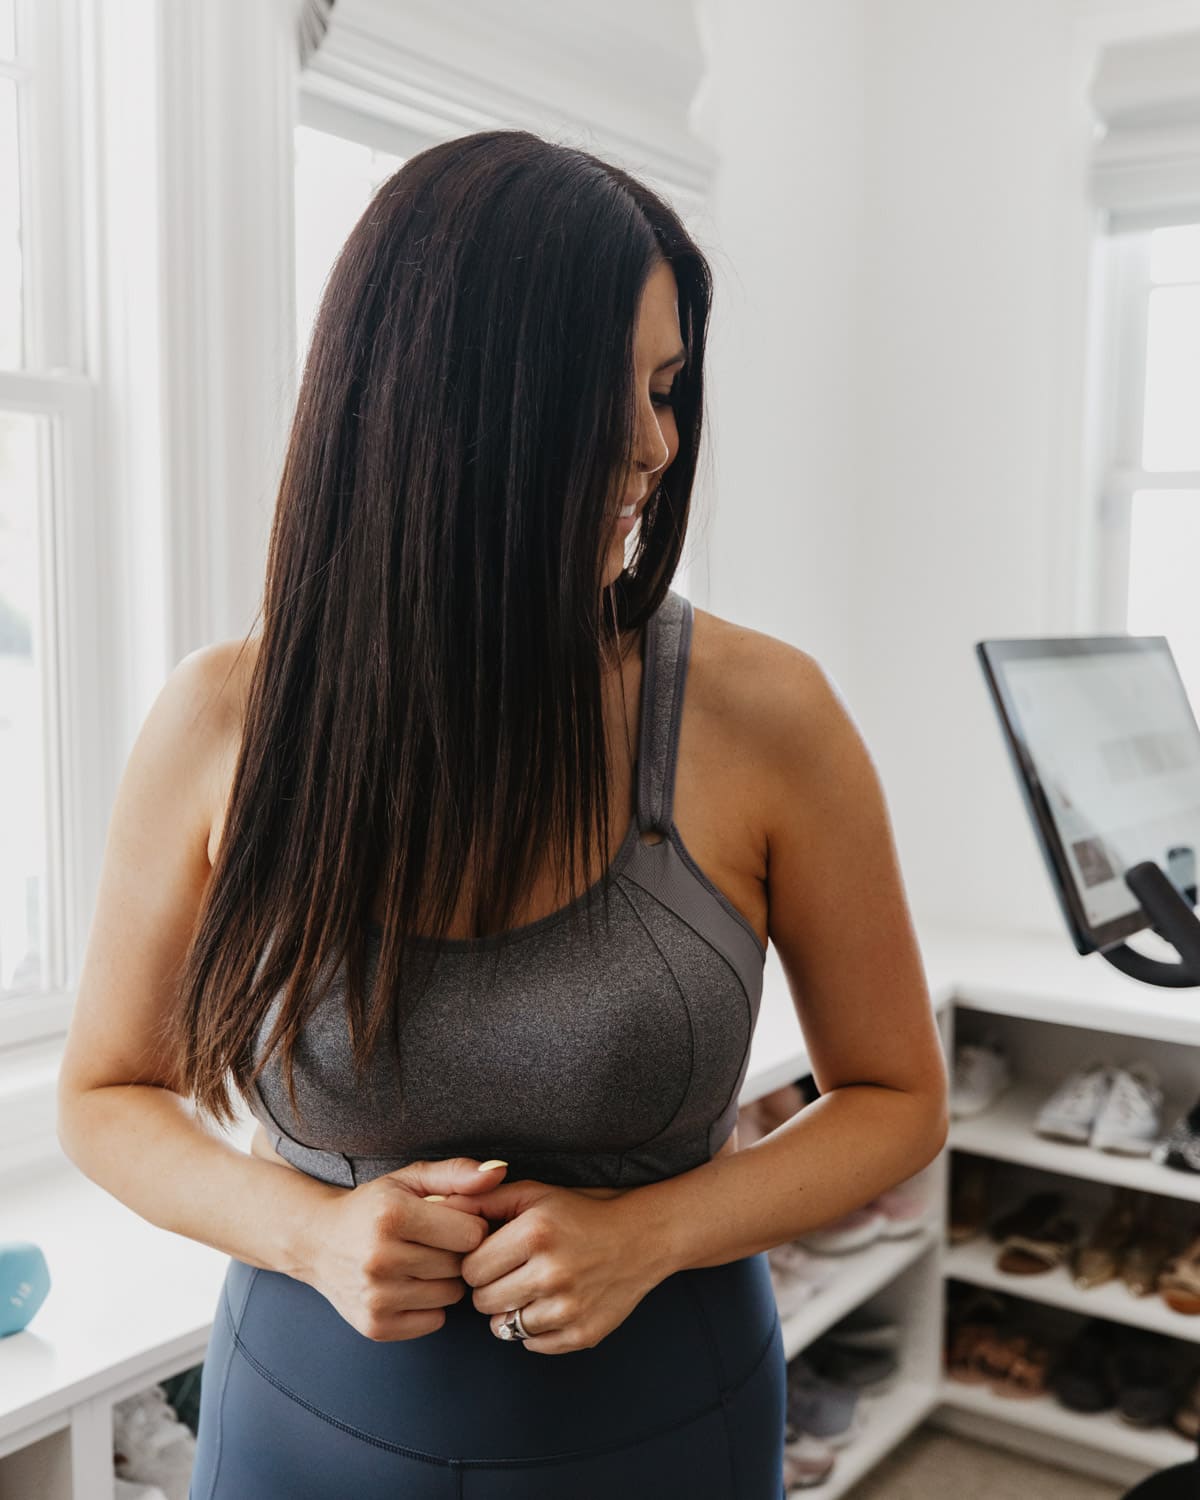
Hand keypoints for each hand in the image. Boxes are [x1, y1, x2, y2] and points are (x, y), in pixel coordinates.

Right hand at [297, 1157, 508, 1341]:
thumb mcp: (411, 1179)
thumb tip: (499, 1172)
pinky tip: (409, 1284)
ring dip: (445, 1279)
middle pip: (461, 1264)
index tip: (453, 1221)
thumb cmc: (374, 1206)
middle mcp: (380, 1258)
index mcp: (392, 1216)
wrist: (318, 1241)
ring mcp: (376, 1297)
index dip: (469, 1225)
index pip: (471, 1233)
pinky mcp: (375, 1326)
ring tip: (420, 1261)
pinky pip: (434, 1320)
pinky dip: (429, 1305)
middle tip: (433, 1241)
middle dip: (456, 1252)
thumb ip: (458, 1173)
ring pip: (451, 1294)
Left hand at [440, 1178, 667, 1354]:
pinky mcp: (582, 1334)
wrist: (641, 1237)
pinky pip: (532, 1344)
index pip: (471, 1269)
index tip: (492, 1255)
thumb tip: (438, 1209)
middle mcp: (552, 1272)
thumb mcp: (535, 1194)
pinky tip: (550, 1303)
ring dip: (509, 1310)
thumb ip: (486, 1200)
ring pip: (504, 1328)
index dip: (476, 1262)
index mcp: (536, 1233)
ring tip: (529, 1288)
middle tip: (510, 1272)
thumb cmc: (580, 1212)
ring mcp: (569, 1307)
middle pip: (483, 1301)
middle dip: (489, 1287)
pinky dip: (534, 1329)